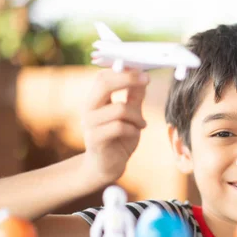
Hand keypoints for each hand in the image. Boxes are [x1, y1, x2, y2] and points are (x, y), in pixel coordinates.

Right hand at [81, 69, 148, 185]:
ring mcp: (90, 124)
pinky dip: (133, 129)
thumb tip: (143, 76)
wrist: (107, 167)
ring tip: (142, 124)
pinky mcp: (95, 139)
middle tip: (147, 79)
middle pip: (104, 83)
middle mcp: (89, 108)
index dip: (123, 70)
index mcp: (96, 100)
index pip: (103, 76)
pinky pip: (119, 127)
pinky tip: (135, 133)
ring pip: (119, 109)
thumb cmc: (118, 138)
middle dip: (128, 79)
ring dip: (137, 116)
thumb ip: (134, 97)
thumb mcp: (130, 115)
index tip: (144, 71)